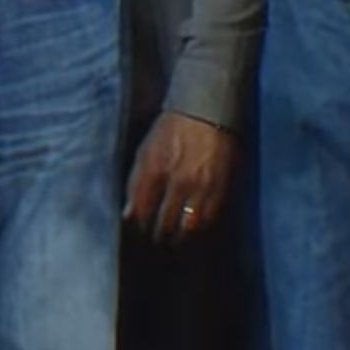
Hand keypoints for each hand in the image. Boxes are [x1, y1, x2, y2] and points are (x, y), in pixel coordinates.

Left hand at [124, 111, 238, 242]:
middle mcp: (177, 181)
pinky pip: (210, 217)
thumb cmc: (172, 128)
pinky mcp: (221, 187)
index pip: (142, 212)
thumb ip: (136, 183)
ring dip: (181, 236)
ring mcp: (200, 186)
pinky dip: (201, 226)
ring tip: (177, 238)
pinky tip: (196, 227)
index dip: (140, 224)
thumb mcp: (146, 150)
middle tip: (159, 238)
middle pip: (165, 223)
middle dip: (159, 234)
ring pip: (189, 226)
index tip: (140, 227)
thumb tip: (128, 214)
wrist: (207, 111)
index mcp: (154, 170)